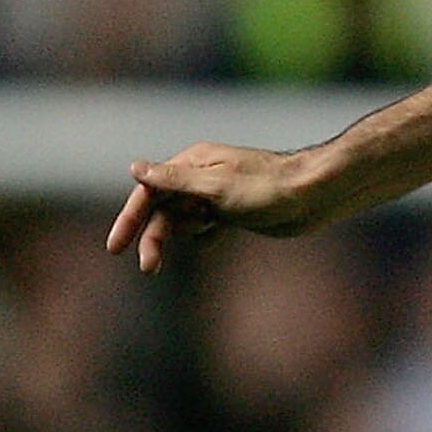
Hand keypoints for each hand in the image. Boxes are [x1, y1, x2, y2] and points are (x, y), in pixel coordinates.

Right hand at [106, 144, 318, 273]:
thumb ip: (175, 180)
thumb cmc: (268, 187)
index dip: (130, 218)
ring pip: (185, 219)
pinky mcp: (236, 211)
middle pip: (164, 209)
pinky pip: (208, 226)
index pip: (149, 191)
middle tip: (148, 268)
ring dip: (177, 237)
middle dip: (153, 237)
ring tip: (176, 256)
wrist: (316, 195)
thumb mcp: (217, 187)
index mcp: (193, 163)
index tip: (116, 246)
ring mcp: (219, 195)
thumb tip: (134, 168)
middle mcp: (202, 177)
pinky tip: (208, 243)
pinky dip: (203, 236)